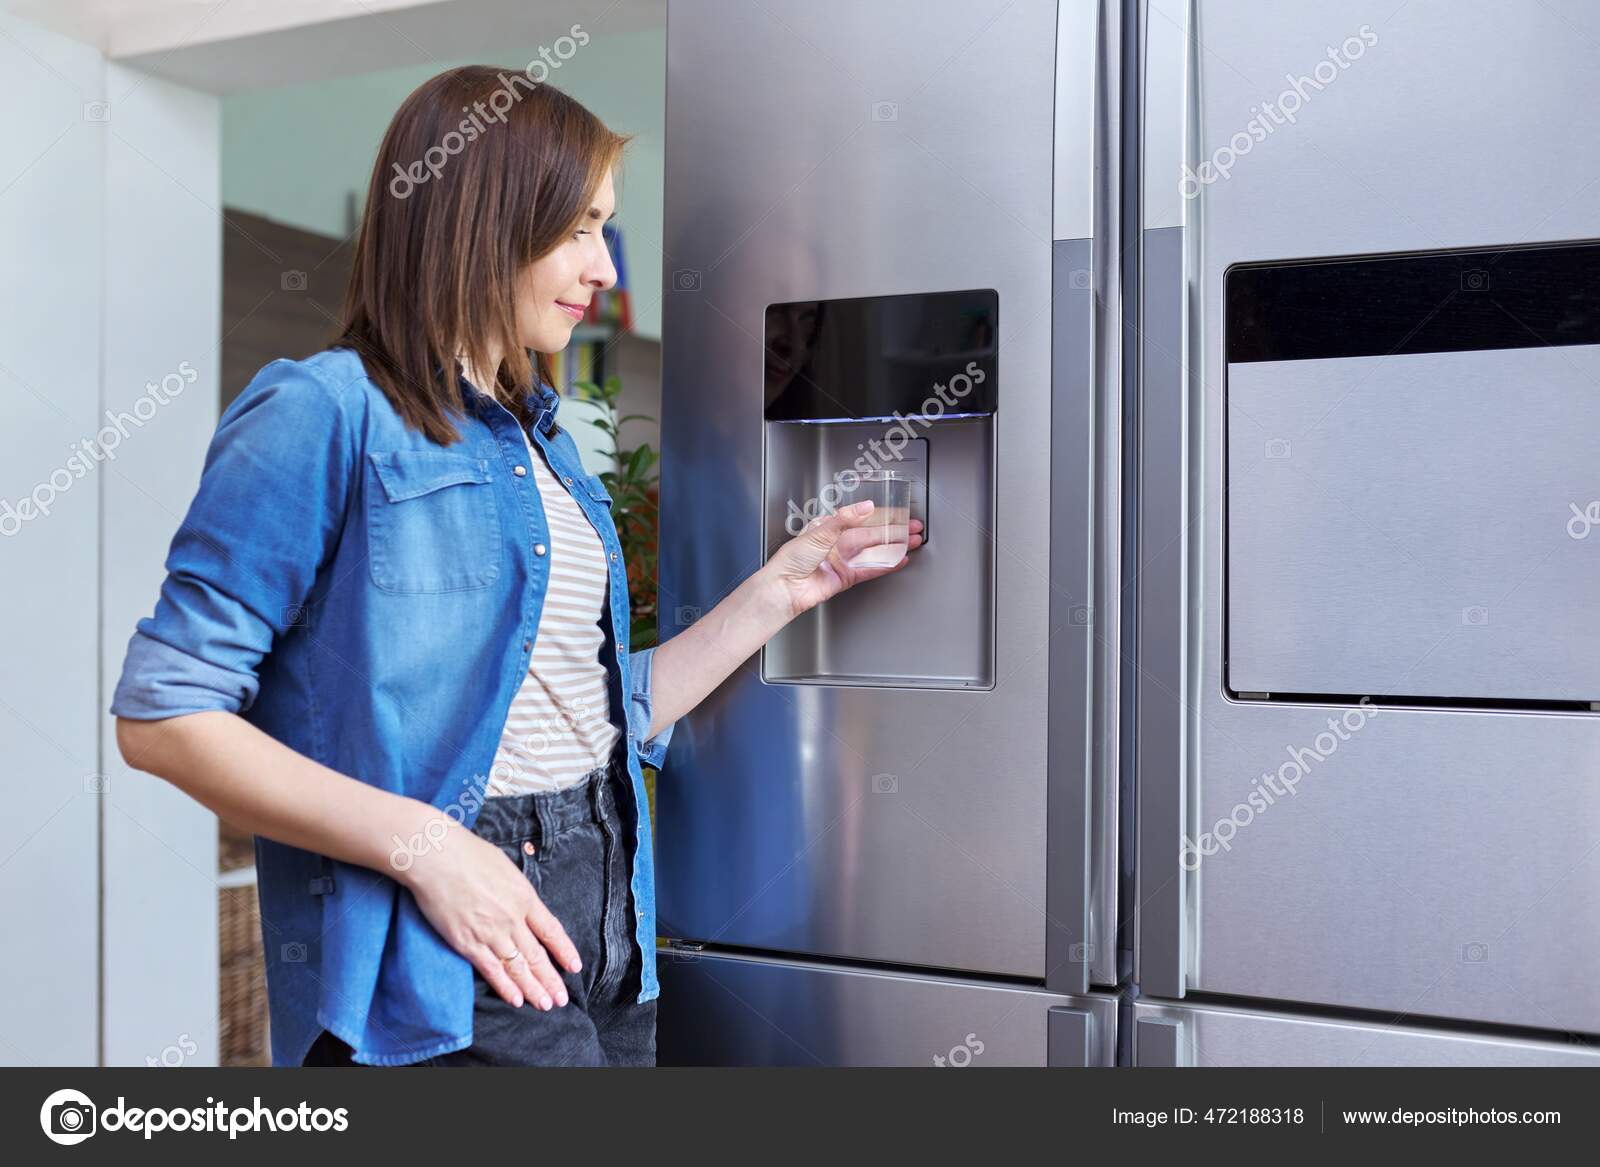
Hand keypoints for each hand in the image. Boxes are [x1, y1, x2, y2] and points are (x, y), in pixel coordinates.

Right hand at [396, 814, 581, 1010]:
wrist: (437, 857)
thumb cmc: (468, 854)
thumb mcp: (506, 867)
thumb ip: (517, 889)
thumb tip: (524, 902)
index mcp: (524, 897)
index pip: (551, 931)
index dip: (564, 951)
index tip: (574, 966)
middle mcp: (512, 919)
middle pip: (537, 955)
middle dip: (551, 980)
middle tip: (561, 999)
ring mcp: (490, 933)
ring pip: (518, 967)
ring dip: (533, 989)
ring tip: (545, 1004)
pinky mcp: (467, 943)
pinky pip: (491, 969)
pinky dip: (505, 986)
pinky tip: (516, 999)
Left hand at [762, 500, 924, 617]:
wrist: (785, 587)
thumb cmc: (791, 559)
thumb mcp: (820, 531)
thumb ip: (845, 519)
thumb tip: (865, 506)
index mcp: (828, 527)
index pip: (860, 518)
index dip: (880, 515)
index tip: (898, 513)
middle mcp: (837, 543)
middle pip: (871, 535)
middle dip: (893, 531)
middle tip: (912, 527)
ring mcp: (843, 561)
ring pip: (874, 551)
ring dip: (894, 546)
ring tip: (912, 542)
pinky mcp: (846, 577)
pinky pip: (870, 569)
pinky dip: (886, 564)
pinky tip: (898, 560)